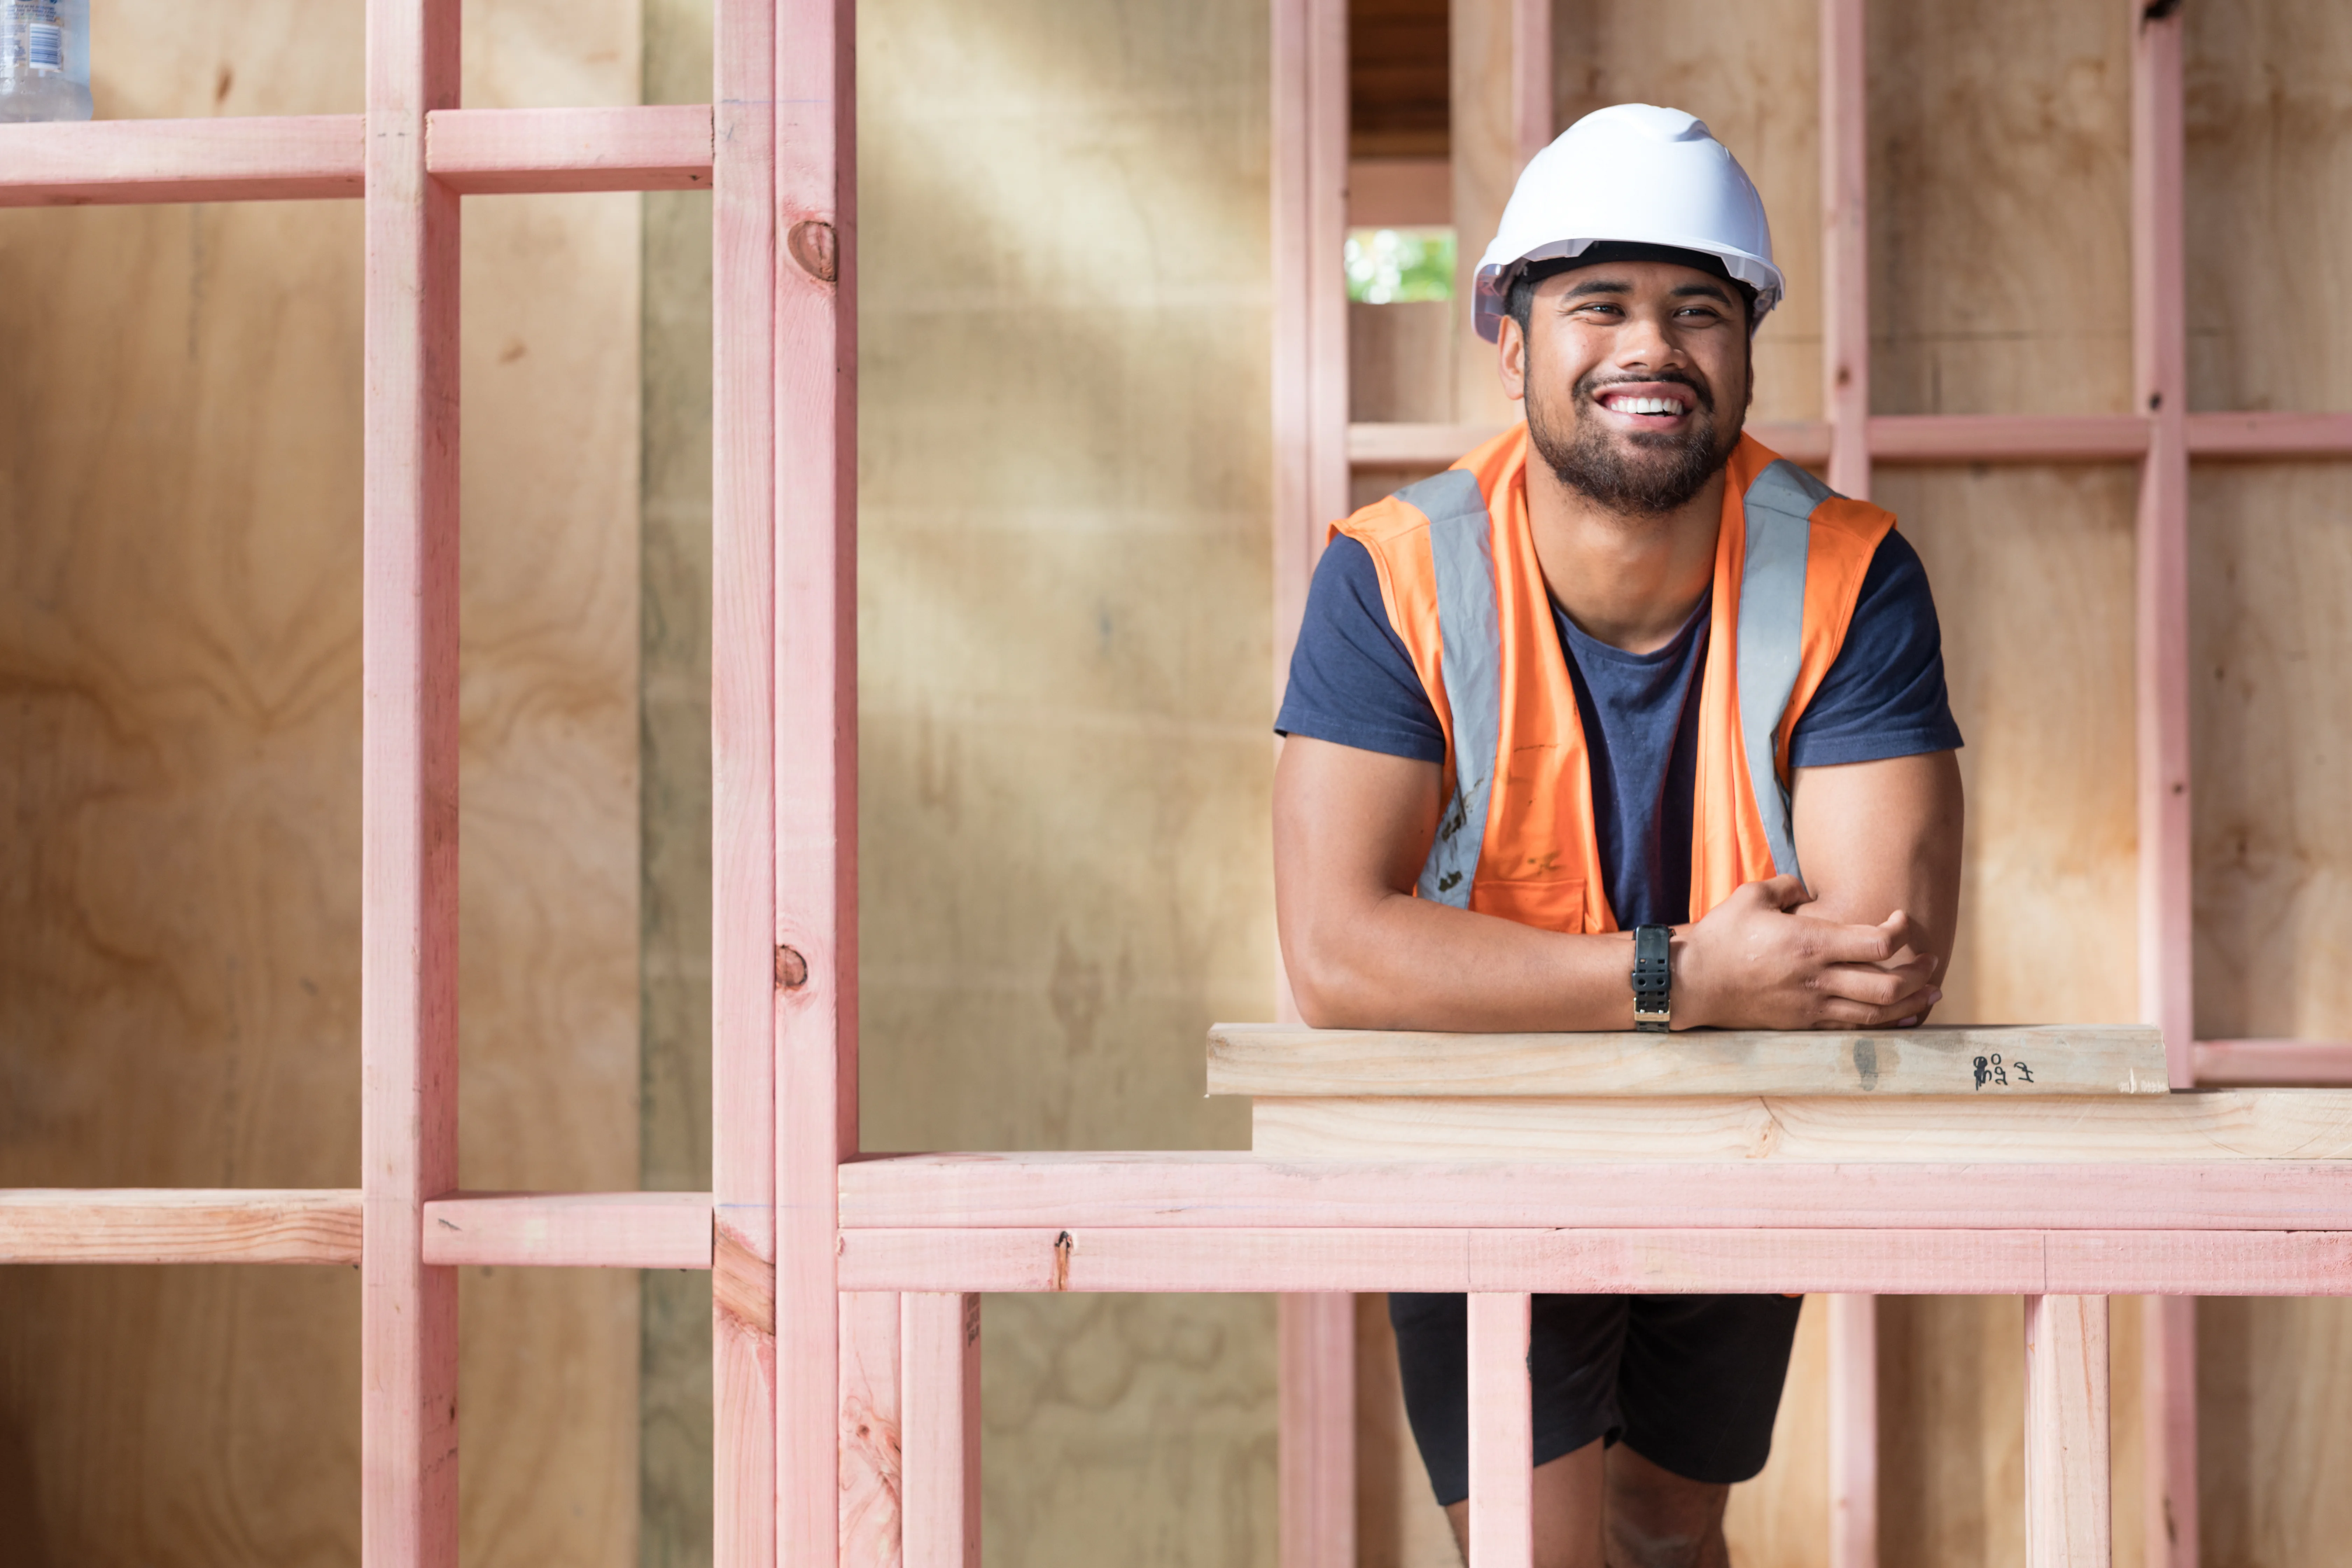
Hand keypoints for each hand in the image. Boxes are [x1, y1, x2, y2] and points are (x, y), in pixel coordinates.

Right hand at [1673, 874, 1939, 1029]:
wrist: (1694, 983)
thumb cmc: (1721, 937)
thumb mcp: (1751, 896)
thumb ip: (1788, 886)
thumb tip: (1807, 890)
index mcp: (1810, 944)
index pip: (1876, 943)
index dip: (1901, 931)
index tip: (1901, 920)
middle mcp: (1818, 979)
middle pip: (1888, 985)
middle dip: (1918, 972)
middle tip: (1929, 959)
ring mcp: (1812, 1006)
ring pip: (1877, 1013)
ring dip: (1911, 1002)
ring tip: (1931, 990)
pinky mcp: (1804, 1023)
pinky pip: (1854, 1028)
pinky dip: (1885, 1023)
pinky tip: (1901, 1016)